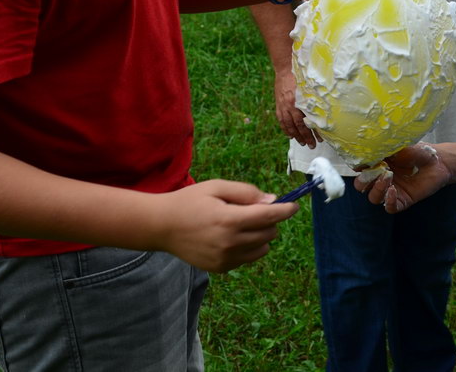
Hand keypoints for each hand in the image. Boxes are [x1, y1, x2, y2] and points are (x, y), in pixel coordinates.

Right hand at [156, 180, 297, 272]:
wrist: (162, 226)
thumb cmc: (190, 201)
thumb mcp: (217, 187)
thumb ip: (246, 193)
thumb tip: (272, 201)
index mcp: (228, 220)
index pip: (268, 217)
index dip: (285, 210)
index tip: (294, 206)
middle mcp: (229, 242)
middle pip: (269, 232)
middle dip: (269, 220)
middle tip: (253, 210)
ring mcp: (225, 258)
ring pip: (262, 248)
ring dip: (261, 235)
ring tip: (241, 224)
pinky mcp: (221, 268)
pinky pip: (248, 258)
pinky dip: (248, 247)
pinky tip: (231, 237)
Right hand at [274, 69, 319, 146]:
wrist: (285, 68)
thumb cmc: (300, 76)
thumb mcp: (310, 87)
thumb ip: (315, 99)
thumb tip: (326, 111)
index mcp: (301, 101)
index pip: (308, 121)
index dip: (314, 131)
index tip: (320, 139)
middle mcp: (291, 105)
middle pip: (299, 126)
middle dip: (306, 137)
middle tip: (312, 145)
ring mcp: (283, 106)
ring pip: (289, 125)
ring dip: (296, 136)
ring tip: (302, 143)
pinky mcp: (278, 105)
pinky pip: (281, 120)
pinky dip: (285, 129)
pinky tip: (290, 135)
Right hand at [354, 143, 455, 212]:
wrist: (439, 162)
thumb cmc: (419, 151)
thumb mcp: (400, 146)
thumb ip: (385, 149)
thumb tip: (369, 149)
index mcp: (377, 164)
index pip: (359, 169)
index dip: (358, 167)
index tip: (362, 163)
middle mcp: (381, 178)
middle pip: (361, 186)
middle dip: (364, 181)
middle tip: (375, 172)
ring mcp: (391, 190)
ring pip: (373, 198)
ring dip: (377, 189)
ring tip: (388, 178)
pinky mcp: (403, 200)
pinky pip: (390, 207)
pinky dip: (389, 201)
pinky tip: (394, 190)